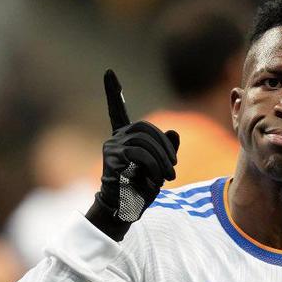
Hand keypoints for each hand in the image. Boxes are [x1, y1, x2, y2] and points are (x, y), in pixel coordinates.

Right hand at [86, 70, 179, 239]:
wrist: (124, 210)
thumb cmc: (139, 190)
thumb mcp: (159, 168)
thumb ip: (166, 150)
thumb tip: (174, 132)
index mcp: (124, 138)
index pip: (117, 111)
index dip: (112, 92)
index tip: (108, 72)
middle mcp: (115, 138)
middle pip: (146, 128)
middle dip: (165, 148)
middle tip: (173, 169)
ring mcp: (111, 147)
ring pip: (145, 142)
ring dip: (162, 161)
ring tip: (167, 178)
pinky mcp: (112, 158)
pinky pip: (140, 155)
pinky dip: (153, 168)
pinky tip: (154, 180)